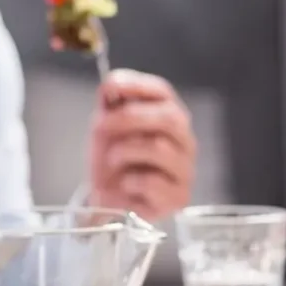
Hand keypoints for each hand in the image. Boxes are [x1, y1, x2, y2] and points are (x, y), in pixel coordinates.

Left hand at [88, 70, 195, 220]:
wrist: (108, 199)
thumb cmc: (112, 161)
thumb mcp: (105, 128)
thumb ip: (109, 104)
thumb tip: (111, 85)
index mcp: (169, 117)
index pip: (162, 92)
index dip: (137, 86)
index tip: (111, 87)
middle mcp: (185, 141)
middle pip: (169, 118)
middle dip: (129, 118)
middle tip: (100, 125)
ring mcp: (185, 170)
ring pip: (159, 148)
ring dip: (125, 151)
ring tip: (112, 160)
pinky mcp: (178, 197)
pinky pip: (153, 182)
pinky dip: (130, 181)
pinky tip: (125, 185)